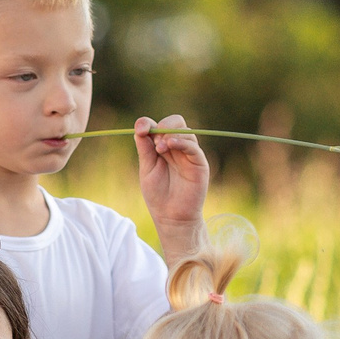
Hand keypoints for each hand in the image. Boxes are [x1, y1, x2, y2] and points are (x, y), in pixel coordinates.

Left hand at [135, 113, 207, 229]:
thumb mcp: (146, 169)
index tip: (140, 129)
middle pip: (175, 122)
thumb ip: (145, 149)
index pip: (159, 125)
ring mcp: (189, 154)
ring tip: (160, 149)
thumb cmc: (158, 196)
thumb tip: (140, 128)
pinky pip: (193, 146)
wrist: (172, 217)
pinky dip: (181, 142)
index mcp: (163, 147)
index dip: (148, 123)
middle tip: (154, 142)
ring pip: (185, 130)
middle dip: (162, 126)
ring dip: (170, 135)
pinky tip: (170, 145)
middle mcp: (178, 147)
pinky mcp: (199, 162)